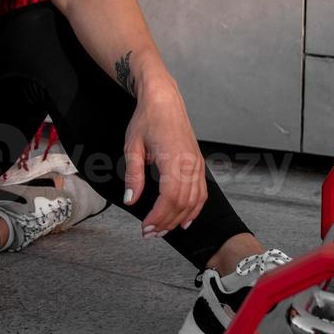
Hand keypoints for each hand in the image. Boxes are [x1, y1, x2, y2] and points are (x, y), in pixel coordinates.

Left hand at [120, 87, 207, 236]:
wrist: (164, 100)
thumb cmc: (147, 119)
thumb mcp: (133, 146)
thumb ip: (134, 175)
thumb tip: (131, 199)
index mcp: (174, 158)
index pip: (170, 197)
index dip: (159, 216)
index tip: (145, 227)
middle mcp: (190, 163)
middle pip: (183, 203)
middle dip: (166, 222)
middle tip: (149, 233)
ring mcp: (197, 163)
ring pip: (194, 200)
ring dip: (178, 219)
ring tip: (162, 230)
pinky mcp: (199, 163)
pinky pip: (201, 192)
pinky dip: (194, 209)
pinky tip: (184, 220)